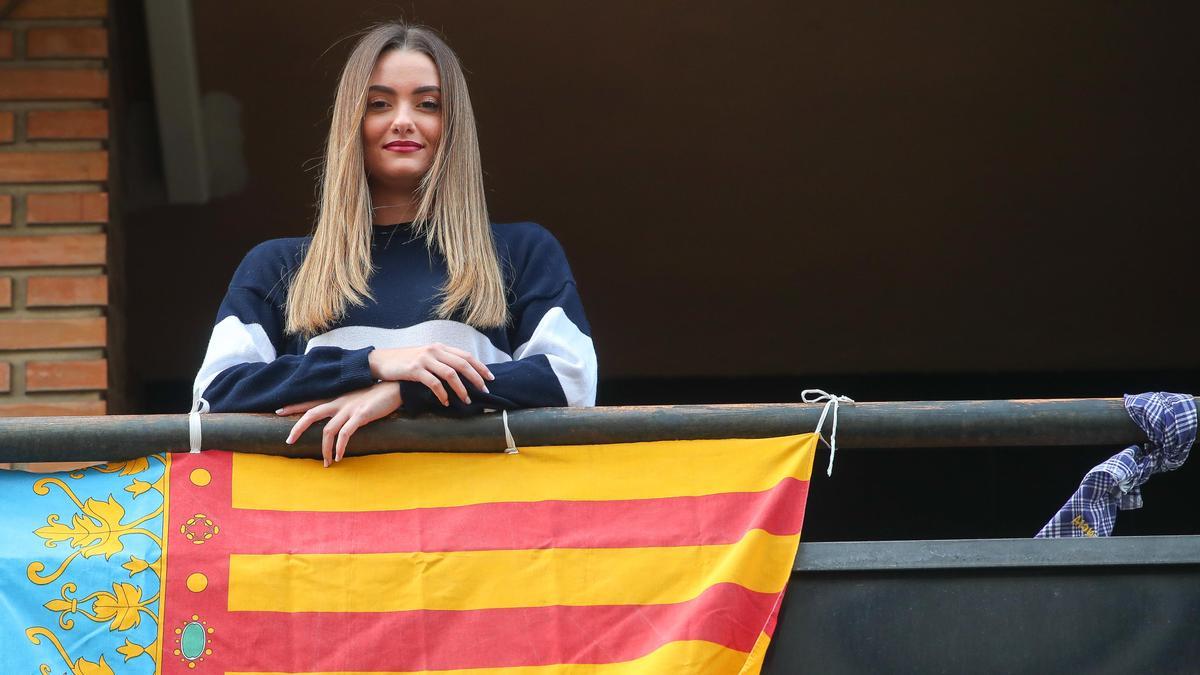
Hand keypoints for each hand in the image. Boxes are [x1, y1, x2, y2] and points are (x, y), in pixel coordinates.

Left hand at [277, 382, 400, 466]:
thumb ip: (346, 406)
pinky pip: (345, 434)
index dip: (294, 406)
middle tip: (289, 441)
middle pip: (311, 414)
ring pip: (328, 430)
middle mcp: (339, 402)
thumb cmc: (378, 394)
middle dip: (298, 428)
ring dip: (324, 449)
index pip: (311, 401)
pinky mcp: (361, 416)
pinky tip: (339, 457)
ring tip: (326, 462)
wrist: (395, 387)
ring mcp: (349, 409)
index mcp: (337, 397)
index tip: (278, 411)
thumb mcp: (357, 398)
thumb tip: (340, 419)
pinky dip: (340, 447)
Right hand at [368, 343, 493, 406]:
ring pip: (451, 374)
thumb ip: (442, 361)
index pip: (466, 355)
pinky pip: (434, 383)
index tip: (490, 378)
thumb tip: (461, 373)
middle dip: (476, 378)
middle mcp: (434, 350)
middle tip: (485, 391)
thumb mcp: (426, 357)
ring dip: (461, 389)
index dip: (480, 367)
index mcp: (440, 347)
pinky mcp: (414, 370)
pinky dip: (442, 394)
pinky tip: (445, 402)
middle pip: (462, 364)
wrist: (381, 361)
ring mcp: (425, 359)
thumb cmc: (405, 362)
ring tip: (467, 401)